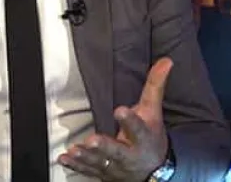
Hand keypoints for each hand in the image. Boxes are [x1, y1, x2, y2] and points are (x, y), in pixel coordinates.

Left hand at [58, 58, 172, 180]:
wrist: (154, 173)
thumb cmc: (151, 138)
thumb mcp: (154, 112)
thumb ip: (155, 86)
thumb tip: (166, 61)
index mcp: (143, 138)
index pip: (138, 128)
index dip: (130, 120)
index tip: (120, 109)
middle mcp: (130, 155)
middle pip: (118, 151)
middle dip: (105, 147)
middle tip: (92, 140)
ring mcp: (116, 166)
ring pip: (100, 162)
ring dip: (86, 157)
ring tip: (74, 150)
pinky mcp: (104, 173)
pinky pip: (88, 171)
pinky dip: (76, 166)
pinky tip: (64, 159)